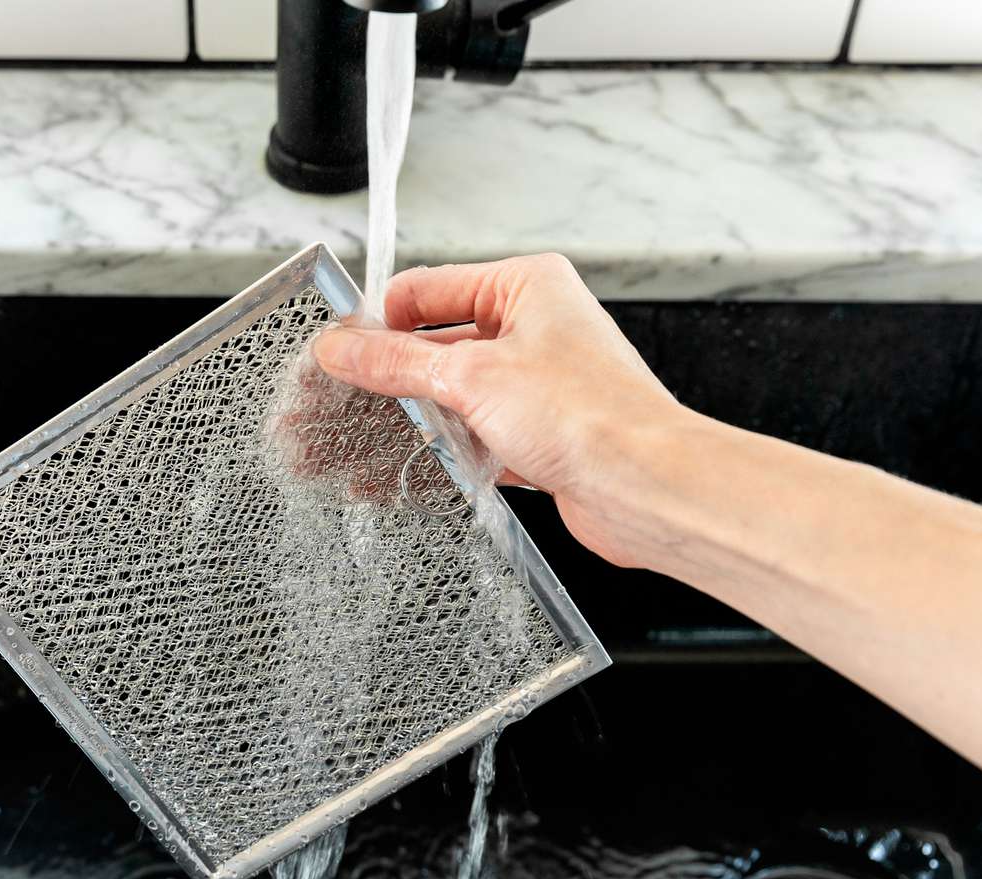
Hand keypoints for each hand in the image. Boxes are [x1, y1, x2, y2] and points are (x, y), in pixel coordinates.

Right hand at [312, 254, 684, 567]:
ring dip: (412, 420)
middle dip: (388, 378)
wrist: (646, 487)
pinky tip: (403, 472)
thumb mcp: (472, 377)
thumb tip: (344, 347)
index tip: (338, 351)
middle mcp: (535, 328)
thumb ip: (398, 364)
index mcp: (527, 286)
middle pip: (438, 344)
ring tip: (356, 444)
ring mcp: (538, 383)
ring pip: (455, 394)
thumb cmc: (591, 415)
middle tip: (334, 401)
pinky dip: (443, 452)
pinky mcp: (540, 433)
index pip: (430, 289)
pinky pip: (475, 434)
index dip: (380, 320)